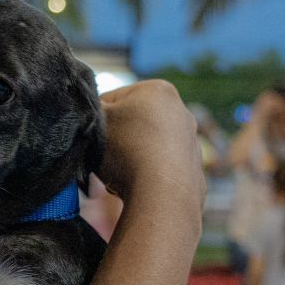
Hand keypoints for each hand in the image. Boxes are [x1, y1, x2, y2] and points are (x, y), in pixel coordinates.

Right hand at [96, 80, 204, 226]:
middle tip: (104, 158)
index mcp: (158, 90)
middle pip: (134, 123)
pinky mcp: (194, 170)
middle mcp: (181, 111)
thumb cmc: (126, 151)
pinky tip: (139, 187)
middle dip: (118, 139)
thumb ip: (89, 109)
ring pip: (147, 147)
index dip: (96, 121)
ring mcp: (191, 142)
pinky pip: (162, 170)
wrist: (163, 195)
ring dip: (132, 158)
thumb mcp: (95, 122)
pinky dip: (149, 176)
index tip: (92, 139)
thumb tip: (89, 111)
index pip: (112, 100)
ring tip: (120, 176)